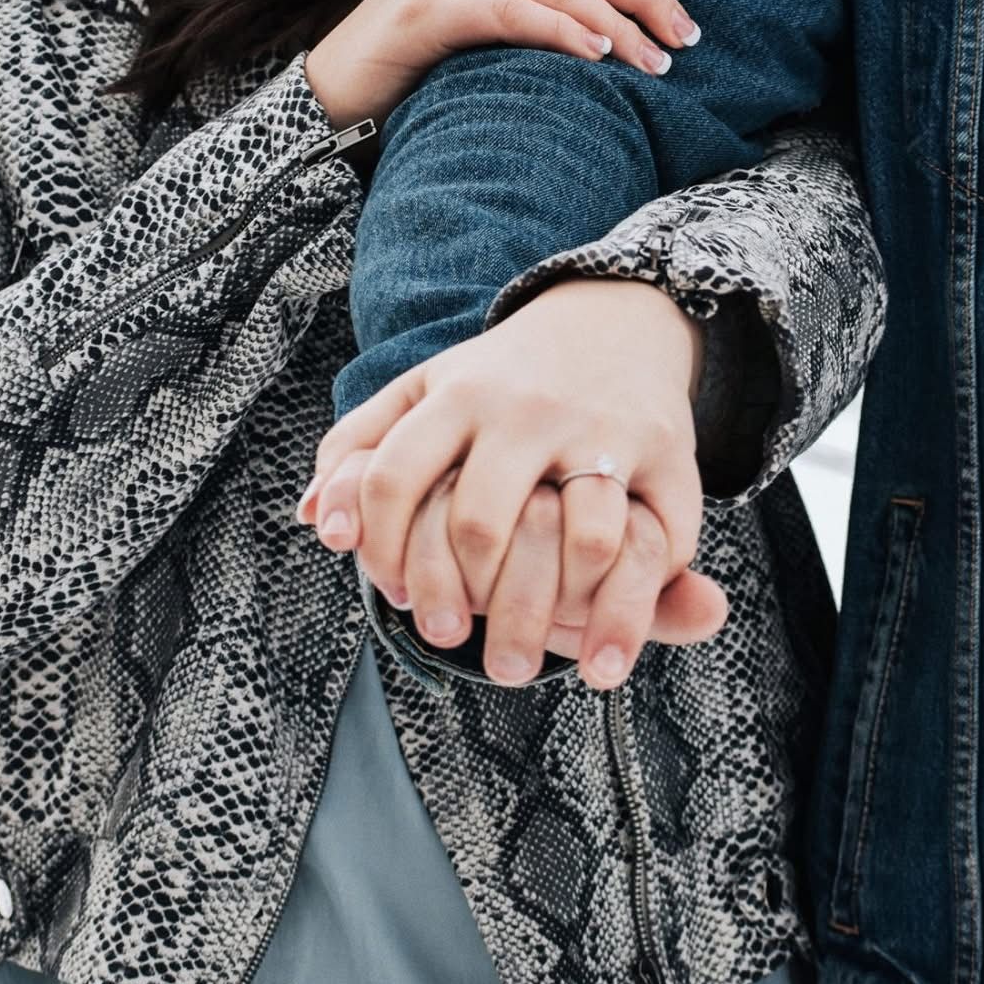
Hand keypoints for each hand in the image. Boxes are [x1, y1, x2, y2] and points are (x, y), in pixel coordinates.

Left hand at [303, 279, 727, 689]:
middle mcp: (530, 411)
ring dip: (554, 620)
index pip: (394, 475)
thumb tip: (315, 523)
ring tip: (520, 664)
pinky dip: (633, 610)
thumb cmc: (502, 379)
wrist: (613, 319)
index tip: (390, 596)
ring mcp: (604, 431)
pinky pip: (659, 543)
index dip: (380, 549)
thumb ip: (359, 448)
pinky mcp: (668, 453)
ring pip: (582, 539)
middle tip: (448, 643)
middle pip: (481, 523)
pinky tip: (603, 657)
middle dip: (460, 600)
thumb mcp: (424, 391)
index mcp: (460, 394)